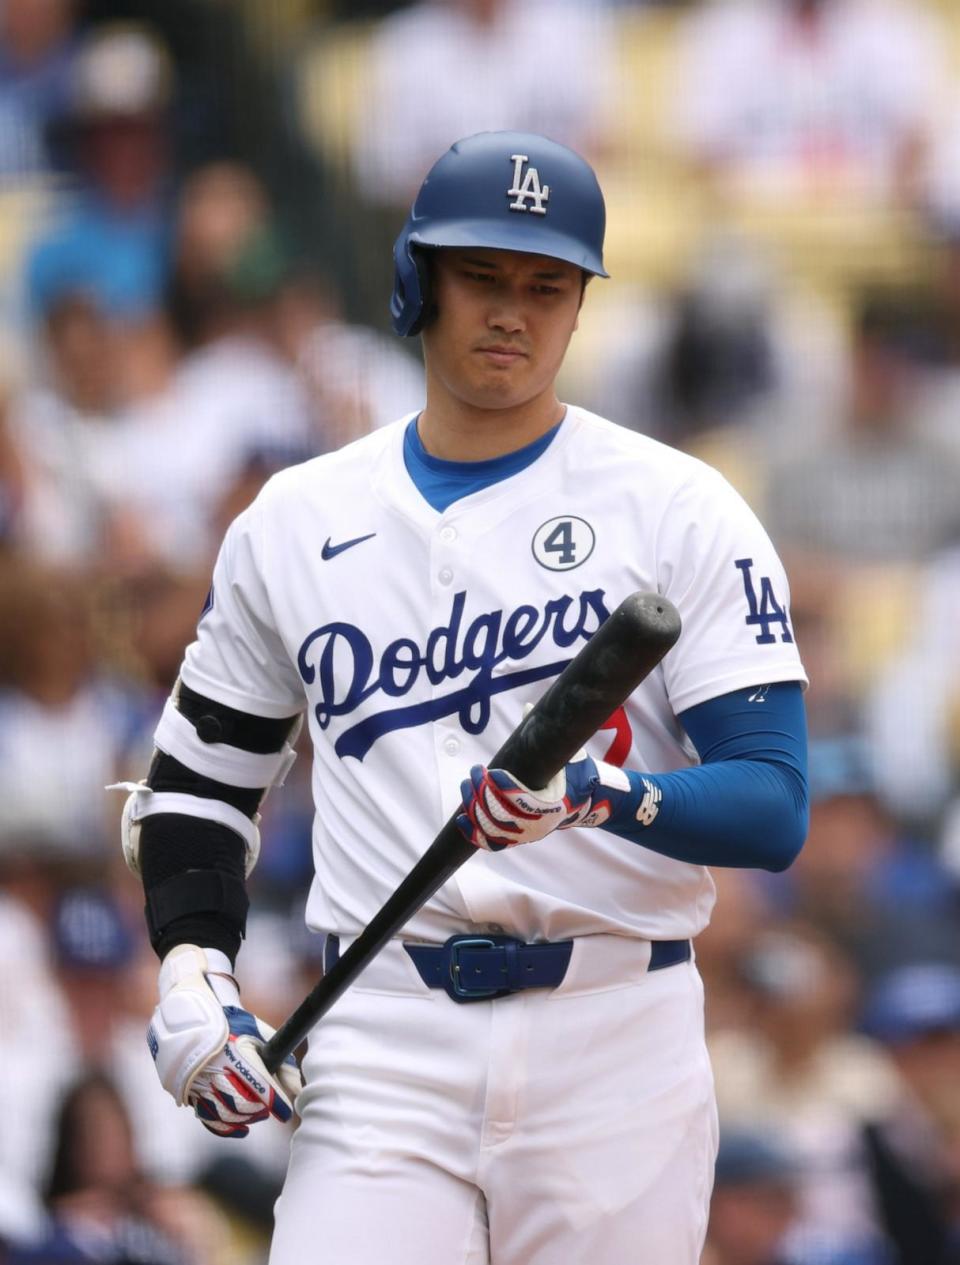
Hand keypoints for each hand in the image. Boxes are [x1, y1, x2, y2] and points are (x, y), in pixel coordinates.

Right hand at [148, 944, 301, 1137]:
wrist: (189, 1016)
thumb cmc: (231, 1024)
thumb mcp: (258, 1033)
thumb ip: (279, 1059)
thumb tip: (297, 1088)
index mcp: (236, 1053)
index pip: (261, 1086)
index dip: (276, 1102)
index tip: (286, 1112)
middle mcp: (215, 1070)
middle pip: (244, 1104)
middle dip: (260, 1110)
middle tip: (270, 1108)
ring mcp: (198, 1083)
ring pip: (226, 1115)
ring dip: (245, 1119)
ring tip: (257, 1114)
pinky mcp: (188, 1093)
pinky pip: (208, 1119)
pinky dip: (226, 1128)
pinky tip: (242, 1129)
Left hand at [457, 751, 632, 850]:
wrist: (582, 801)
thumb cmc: (572, 775)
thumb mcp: (568, 755)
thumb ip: (547, 735)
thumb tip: (528, 708)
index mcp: (551, 805)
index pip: (519, 798)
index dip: (499, 785)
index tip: (489, 769)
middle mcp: (538, 825)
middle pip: (501, 814)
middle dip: (482, 793)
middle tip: (474, 773)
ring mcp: (526, 834)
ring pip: (493, 828)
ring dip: (474, 808)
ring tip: (466, 787)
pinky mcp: (517, 839)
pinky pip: (492, 842)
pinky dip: (474, 833)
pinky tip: (462, 818)